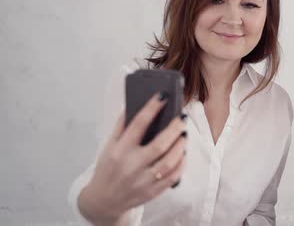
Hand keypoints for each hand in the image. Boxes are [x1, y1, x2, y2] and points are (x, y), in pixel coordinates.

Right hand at [78, 93, 187, 224]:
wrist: (104, 200)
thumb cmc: (108, 168)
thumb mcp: (109, 146)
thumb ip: (121, 126)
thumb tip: (134, 104)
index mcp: (119, 151)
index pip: (138, 125)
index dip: (151, 108)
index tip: (162, 97)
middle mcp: (131, 166)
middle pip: (159, 145)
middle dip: (174, 129)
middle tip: (182, 118)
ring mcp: (143, 181)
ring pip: (169, 162)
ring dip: (180, 146)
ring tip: (184, 135)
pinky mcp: (152, 192)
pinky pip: (173, 177)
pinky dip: (181, 164)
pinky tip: (183, 153)